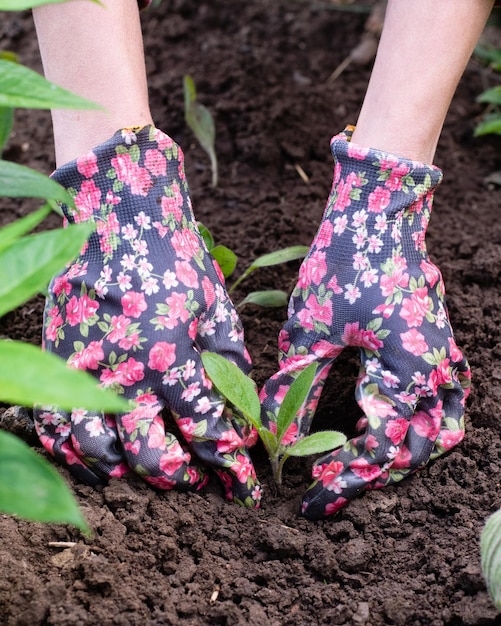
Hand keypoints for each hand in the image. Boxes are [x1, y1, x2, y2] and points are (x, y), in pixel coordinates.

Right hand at [35, 126, 260, 507]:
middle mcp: (125, 375)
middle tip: (203, 480)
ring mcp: (84, 372)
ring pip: (101, 455)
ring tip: (154, 472)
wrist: (115, 216)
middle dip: (187, 479)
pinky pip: (56, 430)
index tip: (247, 490)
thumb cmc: (171, 256)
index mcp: (172, 359)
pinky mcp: (58, 363)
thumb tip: (241, 415)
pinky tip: (99, 460)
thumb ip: (229, 365)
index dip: (232, 469)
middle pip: (154, 458)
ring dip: (131, 475)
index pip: (207, 435)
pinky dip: (77, 455)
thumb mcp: (215, 306)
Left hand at [260, 127, 469, 518]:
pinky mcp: (439, 341)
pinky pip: (449, 397)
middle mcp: (436, 370)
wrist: (375, 213)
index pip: (380, 449)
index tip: (311, 496)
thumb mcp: (311, 332)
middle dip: (376, 476)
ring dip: (410, 454)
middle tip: (334, 485)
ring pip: (443, 429)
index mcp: (407, 372)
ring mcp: (444, 355)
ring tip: (370, 466)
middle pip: (416, 449)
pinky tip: (399, 421)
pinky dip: (429, 421)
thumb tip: (275, 438)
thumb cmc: (344, 263)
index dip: (344, 479)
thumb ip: (299, 390)